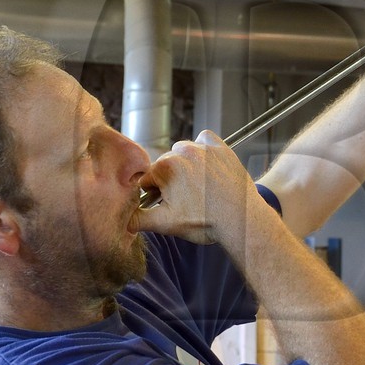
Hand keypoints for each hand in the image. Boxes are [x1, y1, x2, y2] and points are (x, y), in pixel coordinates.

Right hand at [132, 131, 261, 245]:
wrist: (242, 219)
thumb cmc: (206, 222)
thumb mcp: (166, 224)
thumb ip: (138, 219)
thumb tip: (123, 220)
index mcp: (165, 168)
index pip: (147, 179)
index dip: (153, 194)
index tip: (167, 204)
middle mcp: (182, 152)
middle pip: (165, 165)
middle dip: (170, 180)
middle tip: (186, 200)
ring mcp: (203, 148)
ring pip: (183, 152)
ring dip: (185, 165)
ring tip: (198, 187)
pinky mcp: (220, 147)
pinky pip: (204, 140)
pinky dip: (203, 150)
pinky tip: (208, 168)